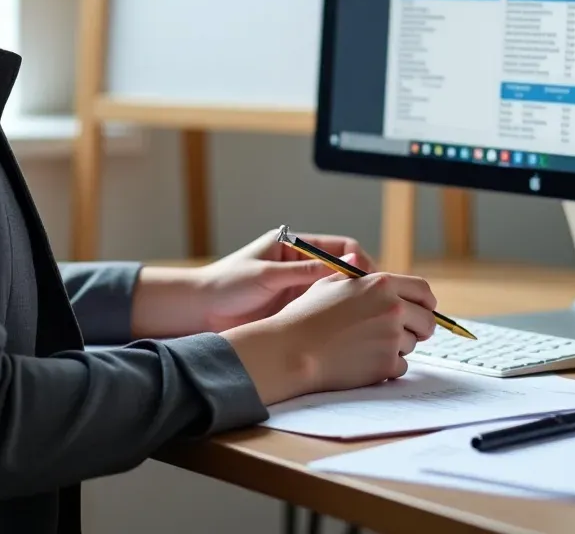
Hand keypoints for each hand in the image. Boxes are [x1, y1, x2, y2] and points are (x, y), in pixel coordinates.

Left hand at [194, 228, 376, 332]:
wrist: (199, 310)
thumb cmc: (228, 283)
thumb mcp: (268, 275)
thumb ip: (306, 272)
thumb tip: (348, 266)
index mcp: (295, 245)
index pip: (341, 248)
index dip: (359, 262)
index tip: (370, 281)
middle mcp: (301, 265)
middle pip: (343, 270)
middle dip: (360, 284)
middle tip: (374, 302)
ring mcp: (299, 289)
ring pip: (336, 292)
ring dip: (350, 302)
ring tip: (364, 317)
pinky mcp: (295, 310)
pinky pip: (323, 310)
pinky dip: (336, 317)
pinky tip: (344, 328)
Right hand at [222, 270, 436, 405]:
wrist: (292, 349)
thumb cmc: (306, 315)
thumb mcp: (330, 282)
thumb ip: (355, 273)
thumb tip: (362, 259)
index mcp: (381, 284)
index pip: (423, 291)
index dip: (427, 302)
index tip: (424, 310)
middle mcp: (392, 308)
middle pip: (427, 321)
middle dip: (420, 328)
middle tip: (403, 333)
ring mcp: (391, 337)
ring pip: (412, 344)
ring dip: (398, 346)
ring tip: (368, 345)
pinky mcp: (386, 365)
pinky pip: (401, 366)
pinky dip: (388, 366)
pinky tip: (365, 361)